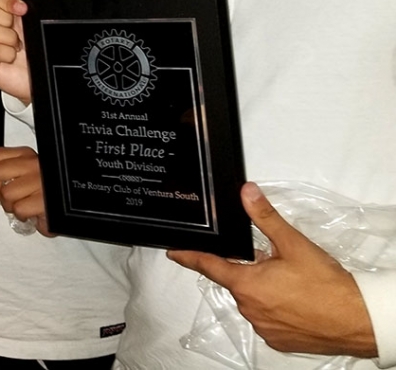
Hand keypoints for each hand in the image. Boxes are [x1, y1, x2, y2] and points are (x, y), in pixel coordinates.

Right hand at [0, 0, 50, 103]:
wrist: (34, 76)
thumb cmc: (31, 50)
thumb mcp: (35, 19)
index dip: (5, 1)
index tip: (21, 9)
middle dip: (5, 21)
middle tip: (16, 31)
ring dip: (7, 39)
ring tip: (15, 46)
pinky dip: (5, 53)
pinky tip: (10, 56)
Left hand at [0, 146, 53, 236]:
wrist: (70, 206)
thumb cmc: (46, 191)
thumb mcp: (28, 172)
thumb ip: (9, 170)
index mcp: (26, 155)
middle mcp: (32, 165)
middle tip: (4, 197)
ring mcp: (39, 182)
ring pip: (6, 193)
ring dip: (10, 206)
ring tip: (20, 206)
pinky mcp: (44, 200)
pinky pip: (19, 209)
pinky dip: (21, 215)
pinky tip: (29, 213)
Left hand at [168, 182, 376, 357]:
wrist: (359, 321)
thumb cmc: (325, 284)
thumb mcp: (293, 244)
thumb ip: (265, 217)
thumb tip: (246, 192)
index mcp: (247, 284)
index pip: (209, 265)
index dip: (189, 256)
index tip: (173, 252)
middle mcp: (249, 309)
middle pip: (238, 282)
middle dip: (250, 270)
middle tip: (275, 263)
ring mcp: (264, 329)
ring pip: (255, 300)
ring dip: (265, 290)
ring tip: (292, 283)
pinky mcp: (280, 342)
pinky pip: (269, 319)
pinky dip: (277, 308)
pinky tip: (296, 301)